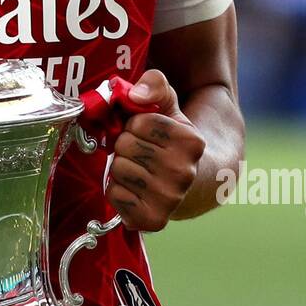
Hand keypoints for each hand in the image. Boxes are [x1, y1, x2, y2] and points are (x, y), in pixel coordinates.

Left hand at [105, 70, 205, 232]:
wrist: (190, 183)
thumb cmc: (171, 140)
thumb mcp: (168, 105)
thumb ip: (154, 85)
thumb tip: (134, 94)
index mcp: (191, 142)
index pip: (139, 121)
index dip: (137, 124)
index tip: (149, 134)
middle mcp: (184, 173)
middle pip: (125, 145)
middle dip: (126, 144)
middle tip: (140, 153)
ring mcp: (169, 199)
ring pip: (117, 169)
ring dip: (120, 166)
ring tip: (138, 169)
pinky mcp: (152, 220)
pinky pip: (113, 195)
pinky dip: (116, 189)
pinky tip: (134, 188)